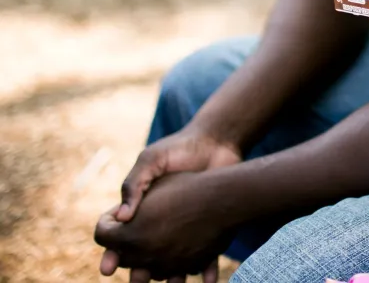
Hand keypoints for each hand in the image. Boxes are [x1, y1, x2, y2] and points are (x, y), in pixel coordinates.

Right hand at [97, 128, 240, 280]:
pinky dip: (206, 268)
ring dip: (172, 276)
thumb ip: (135, 183)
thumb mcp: (152, 159)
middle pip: (144, 254)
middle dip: (138, 270)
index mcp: (141, 205)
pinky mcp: (208, 226)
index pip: (120, 235)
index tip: (108, 268)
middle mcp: (160, 220)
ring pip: (173, 259)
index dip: (112, 251)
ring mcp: (184, 226)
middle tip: (139, 281)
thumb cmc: (181, 147)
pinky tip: (206, 279)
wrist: (217, 142)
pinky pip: (206, 253)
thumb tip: (122, 217)